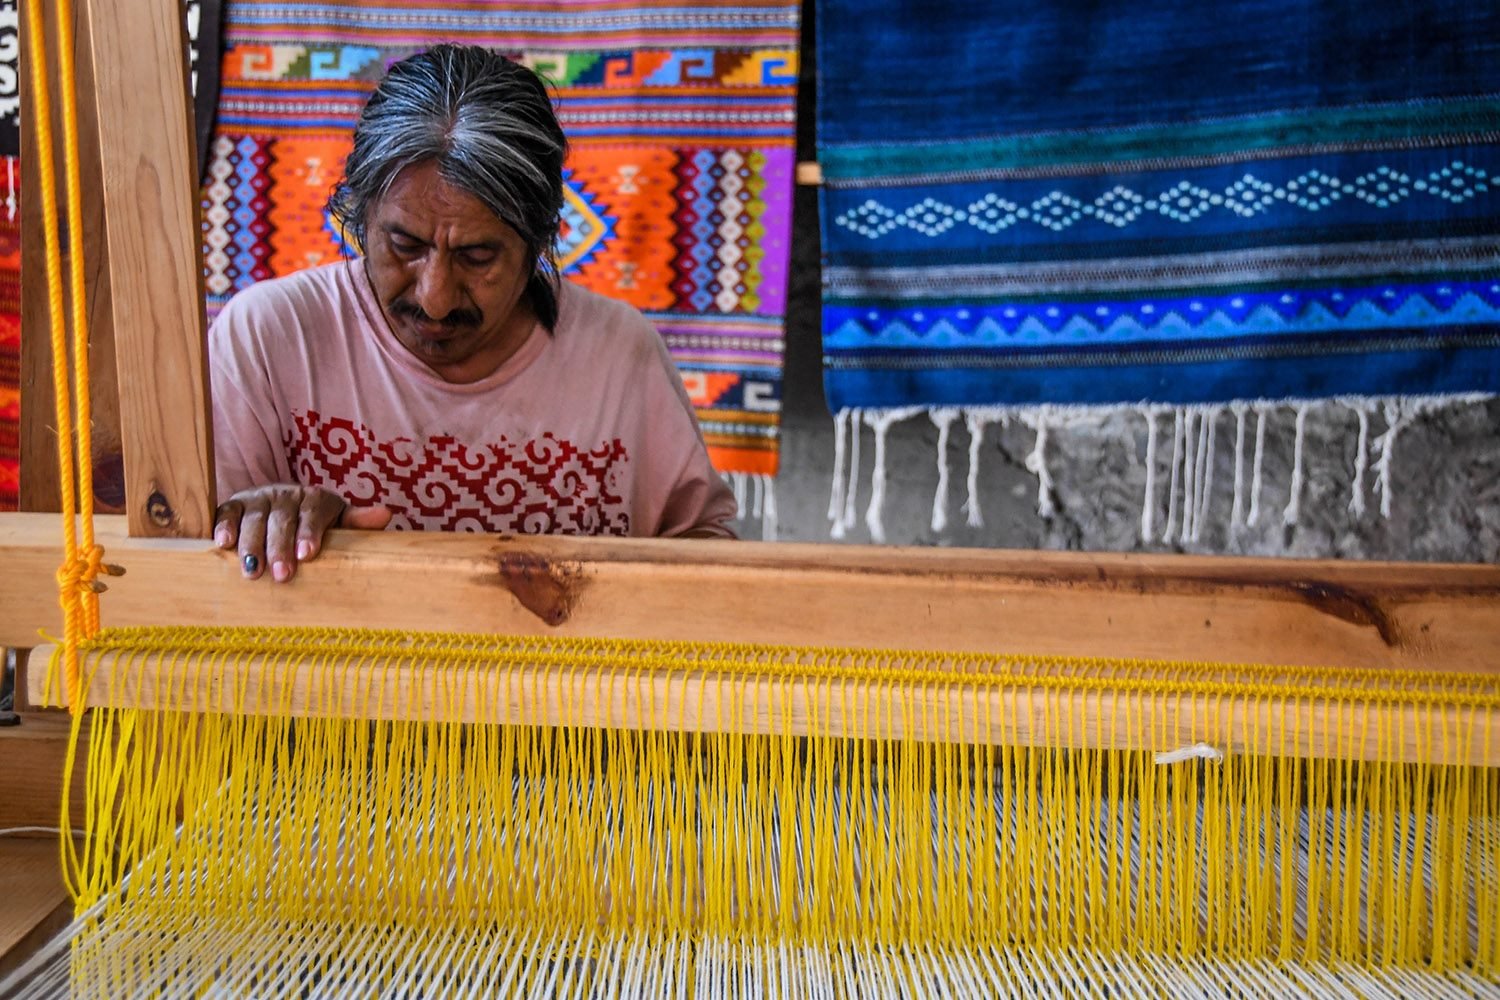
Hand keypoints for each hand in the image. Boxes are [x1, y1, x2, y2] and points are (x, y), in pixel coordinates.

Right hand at [213, 484, 391, 582]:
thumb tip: (384, 514)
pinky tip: (223, 544)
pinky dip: (224, 527)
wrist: (283, 508)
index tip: (307, 555)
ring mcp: (259, 499)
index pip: (314, 512)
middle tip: (282, 575)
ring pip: (254, 518)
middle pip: (282, 519)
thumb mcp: (338, 524)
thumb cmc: (318, 526)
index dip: (310, 532)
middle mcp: (286, 495)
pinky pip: (227, 513)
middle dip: (280, 547)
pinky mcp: (235, 505)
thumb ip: (357, 523)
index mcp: (316, 499)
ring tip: (252, 570)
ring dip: (251, 544)